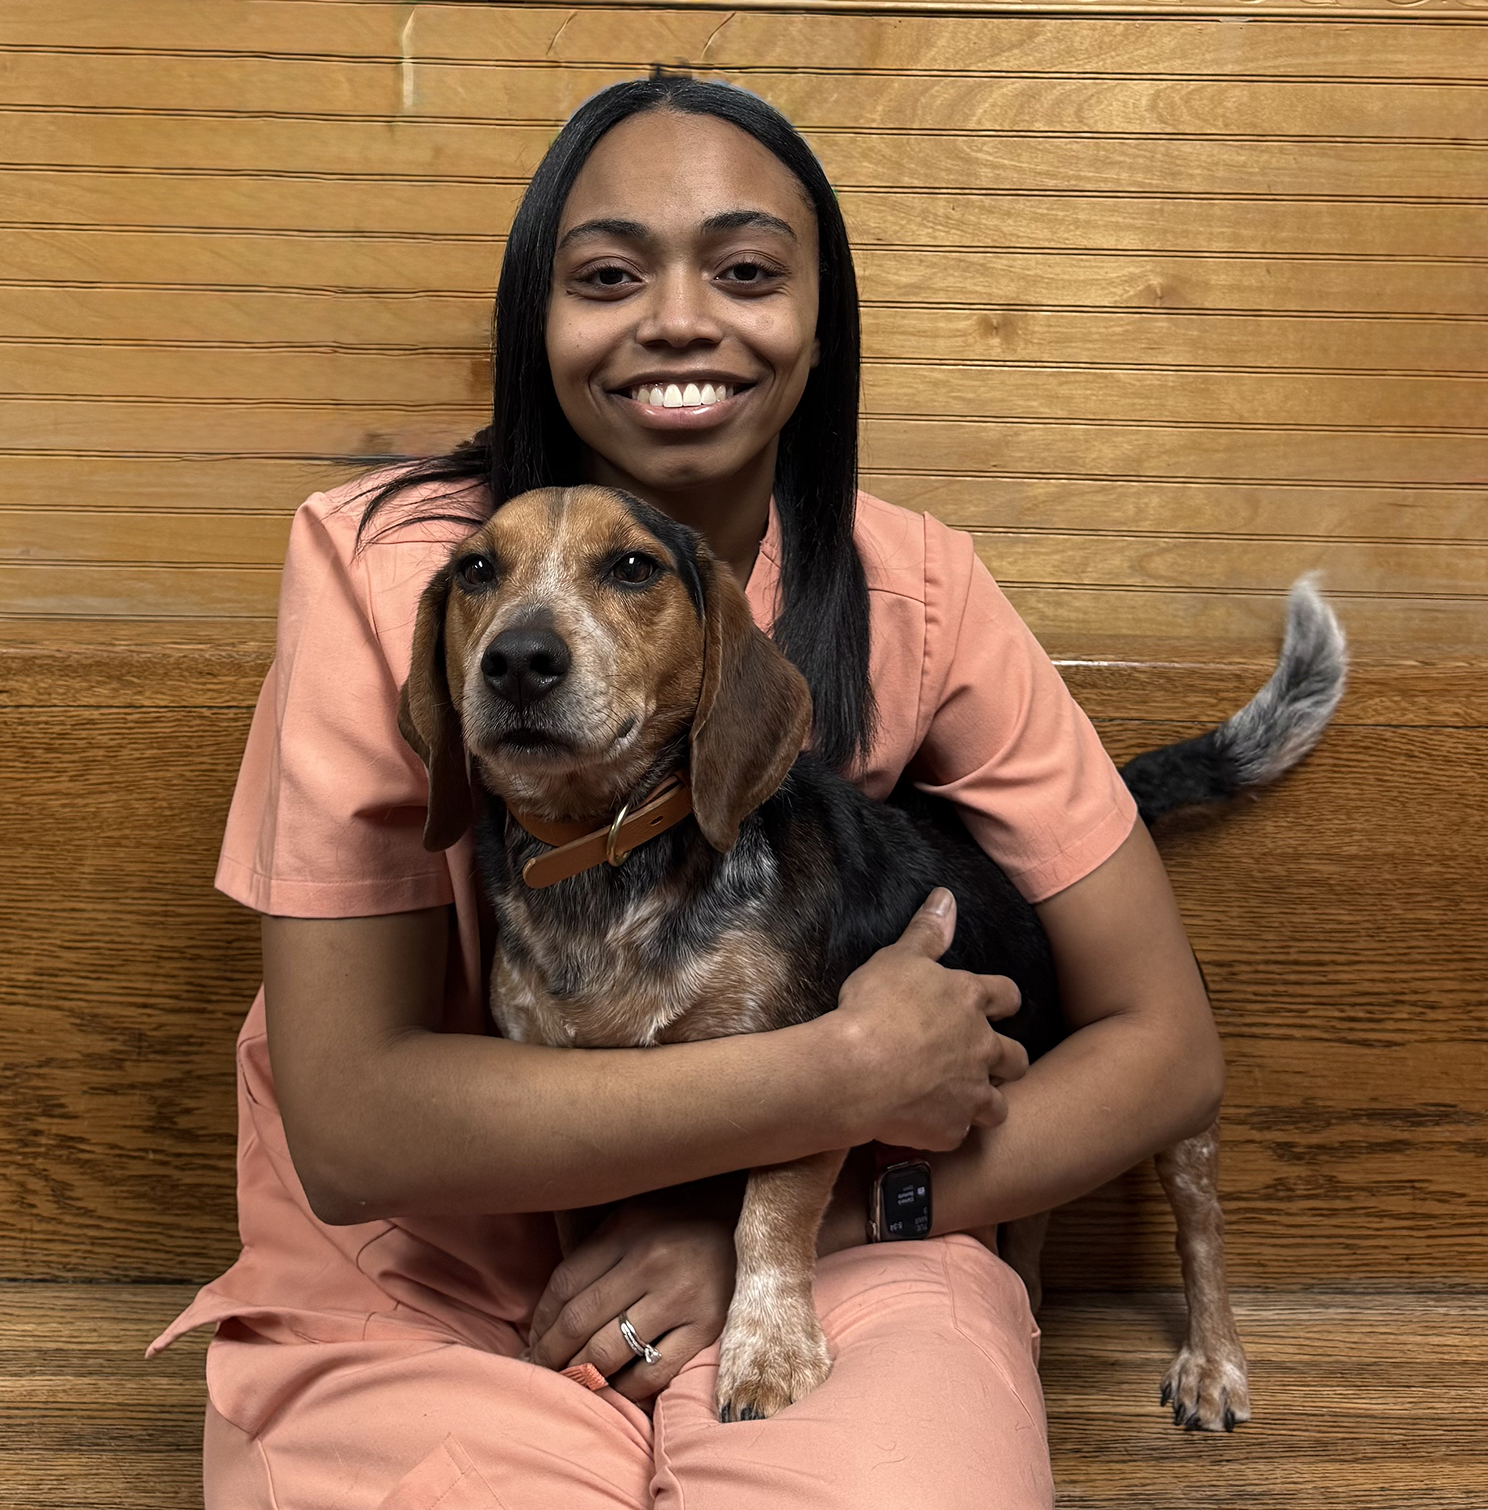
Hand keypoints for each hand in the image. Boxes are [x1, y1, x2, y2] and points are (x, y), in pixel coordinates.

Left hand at [527, 1180, 742, 1403]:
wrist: (747, 1224)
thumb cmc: (679, 1223)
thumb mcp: (634, 1218)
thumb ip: (596, 1252)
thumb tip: (548, 1313)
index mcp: (628, 1229)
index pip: (565, 1283)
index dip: (541, 1320)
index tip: (531, 1343)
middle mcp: (652, 1262)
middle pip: (579, 1321)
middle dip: (550, 1354)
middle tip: (537, 1372)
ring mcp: (682, 1297)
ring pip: (610, 1351)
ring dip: (580, 1374)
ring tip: (570, 1382)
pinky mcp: (708, 1326)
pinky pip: (652, 1372)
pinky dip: (625, 1388)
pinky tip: (615, 1387)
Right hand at [833, 888, 1027, 1150]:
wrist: (857, 1071)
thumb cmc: (875, 1008)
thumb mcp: (899, 958)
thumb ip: (928, 931)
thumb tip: (947, 896)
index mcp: (970, 1002)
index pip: (1007, 996)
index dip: (1003, 1000)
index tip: (998, 1005)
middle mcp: (982, 1048)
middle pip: (1016, 1057)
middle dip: (1005, 1058)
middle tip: (983, 1058)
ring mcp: (970, 1093)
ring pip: (998, 1105)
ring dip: (985, 1101)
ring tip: (964, 1100)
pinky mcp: (952, 1129)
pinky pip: (958, 1134)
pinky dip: (946, 1129)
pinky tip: (926, 1123)